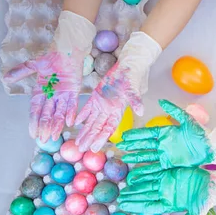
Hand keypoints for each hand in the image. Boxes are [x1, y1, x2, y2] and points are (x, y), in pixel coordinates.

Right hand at [4, 52, 81, 142]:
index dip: (33, 122)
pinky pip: (72, 105)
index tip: (32, 133)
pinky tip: (69, 123)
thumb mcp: (34, 65)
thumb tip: (5, 78)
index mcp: (41, 92)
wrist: (67, 51)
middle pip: (47, 115)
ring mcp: (63, 96)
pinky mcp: (74, 93)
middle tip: (43, 140)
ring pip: (59, 114)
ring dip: (56, 125)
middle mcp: (51, 97)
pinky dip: (70, 113)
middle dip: (44, 128)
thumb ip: (21, 72)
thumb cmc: (51, 58)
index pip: (35, 110)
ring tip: (54, 136)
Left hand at [75, 31, 161, 151]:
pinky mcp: (96, 97)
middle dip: (90, 138)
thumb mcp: (135, 89)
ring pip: (91, 121)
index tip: (94, 148)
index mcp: (118, 111)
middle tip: (81, 149)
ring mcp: (102, 105)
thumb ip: (136, 101)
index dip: (101, 138)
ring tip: (77, 142)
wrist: (129, 66)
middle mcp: (109, 111)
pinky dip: (82, 115)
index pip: (109, 128)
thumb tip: (141, 112)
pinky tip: (75, 123)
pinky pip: (87, 108)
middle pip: (98, 128)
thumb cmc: (133, 78)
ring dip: (84, 131)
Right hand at [117, 99, 214, 171]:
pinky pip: (156, 168)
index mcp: (166, 132)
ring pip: (147, 157)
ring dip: (136, 158)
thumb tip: (161, 101)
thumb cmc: (200, 133)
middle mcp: (163, 144)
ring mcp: (165, 155)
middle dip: (132, 146)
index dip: (136, 134)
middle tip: (120, 147)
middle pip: (144, 145)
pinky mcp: (170, 165)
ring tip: (125, 160)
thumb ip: (174, 111)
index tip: (125, 135)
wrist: (210, 147)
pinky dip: (147, 170)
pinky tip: (138, 173)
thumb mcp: (187, 120)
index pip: (147, 133)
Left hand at [118, 166, 211, 214]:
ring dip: (134, 186)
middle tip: (118, 197)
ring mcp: (166, 184)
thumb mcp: (195, 213)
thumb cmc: (205, 201)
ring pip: (146, 185)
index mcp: (168, 205)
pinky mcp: (169, 174)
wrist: (213, 186)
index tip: (123, 206)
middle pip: (144, 196)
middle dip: (131, 197)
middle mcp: (165, 195)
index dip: (135, 206)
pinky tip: (133, 174)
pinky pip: (154, 173)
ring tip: (122, 187)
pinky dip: (143, 174)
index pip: (148, 206)